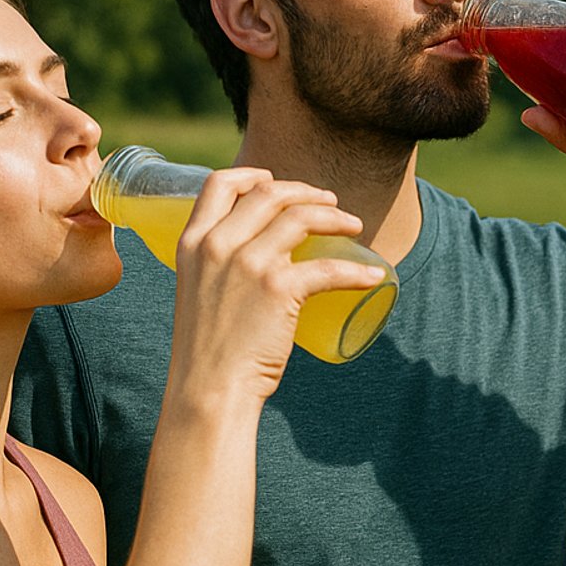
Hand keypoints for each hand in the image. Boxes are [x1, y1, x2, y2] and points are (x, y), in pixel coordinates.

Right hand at [167, 170, 386, 405]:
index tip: (275, 180)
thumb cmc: (207, 352)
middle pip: (269, 193)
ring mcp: (248, 264)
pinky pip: (329, 268)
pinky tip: (373, 277)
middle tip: (330, 203)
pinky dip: (357, 273)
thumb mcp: (199, 294)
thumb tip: (251, 264)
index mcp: (192, 242)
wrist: (209, 390)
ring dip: (335, 218)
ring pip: (302, 217)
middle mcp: (217, 245)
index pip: (220, 184)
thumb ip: (217, 271)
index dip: (253, 175)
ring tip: (354, 227)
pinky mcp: (278, 288)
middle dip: (306, 192)